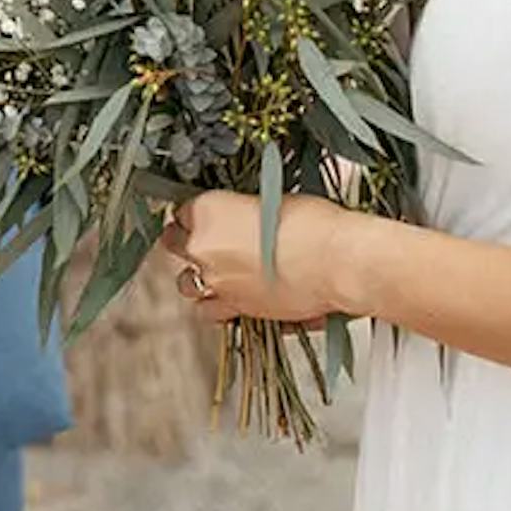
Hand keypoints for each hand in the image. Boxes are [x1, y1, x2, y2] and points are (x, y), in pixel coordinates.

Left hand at [159, 189, 354, 326]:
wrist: (336, 262)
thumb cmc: (314, 224)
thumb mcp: (273, 199)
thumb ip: (245, 211)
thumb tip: (244, 217)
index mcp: (208, 211)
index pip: (182, 210)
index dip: (194, 213)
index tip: (202, 216)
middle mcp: (203, 247)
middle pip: (174, 244)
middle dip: (185, 241)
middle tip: (201, 240)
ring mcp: (216, 282)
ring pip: (186, 283)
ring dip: (196, 277)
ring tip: (213, 273)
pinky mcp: (235, 308)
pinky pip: (210, 311)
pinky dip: (216, 305)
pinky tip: (228, 298)